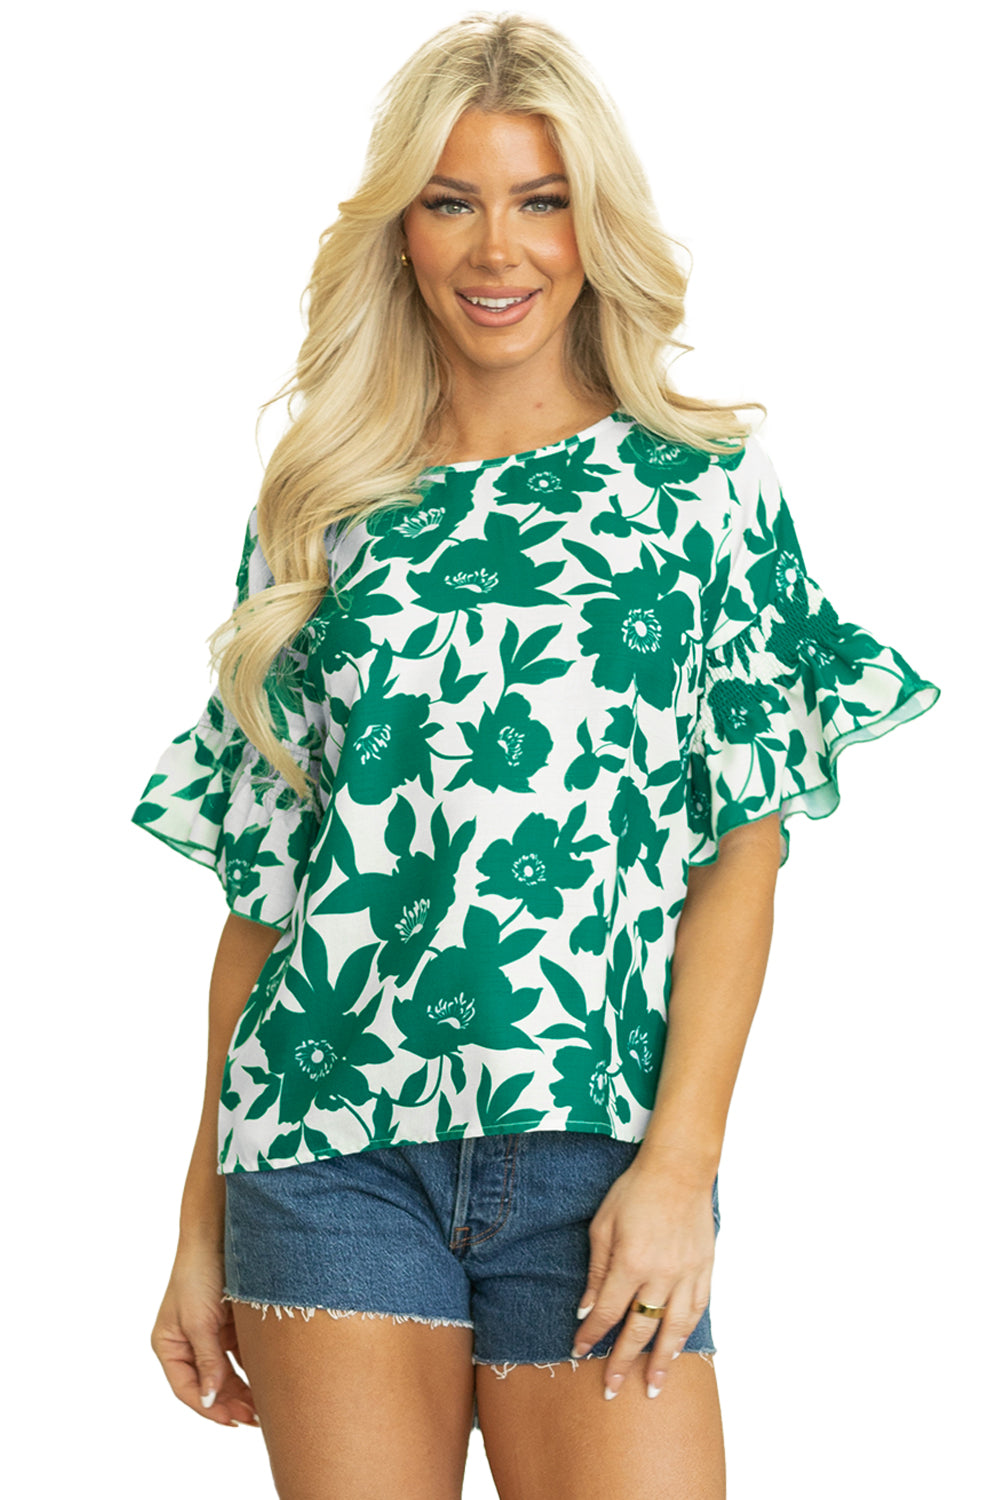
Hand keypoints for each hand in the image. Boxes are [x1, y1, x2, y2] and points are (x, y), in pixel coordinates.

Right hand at [151, 1243, 258, 1426]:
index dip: (208, 1408)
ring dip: (243, 1390)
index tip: (232, 1421)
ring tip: (264, 1408)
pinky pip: (240, 1356)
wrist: (219, 1234)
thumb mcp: (200, 1322)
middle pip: (209, 1384)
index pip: (187, 1388)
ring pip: (226, 1373)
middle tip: (255, 1419)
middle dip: (230, 1402)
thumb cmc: (199, 1274)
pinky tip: (267, 1382)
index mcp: (169, 1346)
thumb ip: (208, 1361)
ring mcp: (209, 1335)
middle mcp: (187, 1344)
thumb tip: (210, 1400)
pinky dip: (252, 1369)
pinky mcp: (228, 1325)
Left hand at [570, 1157, 715, 1400]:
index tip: (579, 1351)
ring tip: (654, 1387)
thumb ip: (597, 1270)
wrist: (678, 1171)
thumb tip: (588, 1308)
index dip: (592, 1336)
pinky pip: (697, 1309)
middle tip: (613, 1389)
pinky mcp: (704, 1269)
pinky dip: (687, 1332)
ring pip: (673, 1329)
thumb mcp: (603, 1225)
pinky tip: (680, 1347)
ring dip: (662, 1361)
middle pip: (639, 1330)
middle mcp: (660, 1276)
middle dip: (623, 1362)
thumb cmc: (634, 1192)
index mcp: (630, 1263)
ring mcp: (686, 1275)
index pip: (608, 1313)